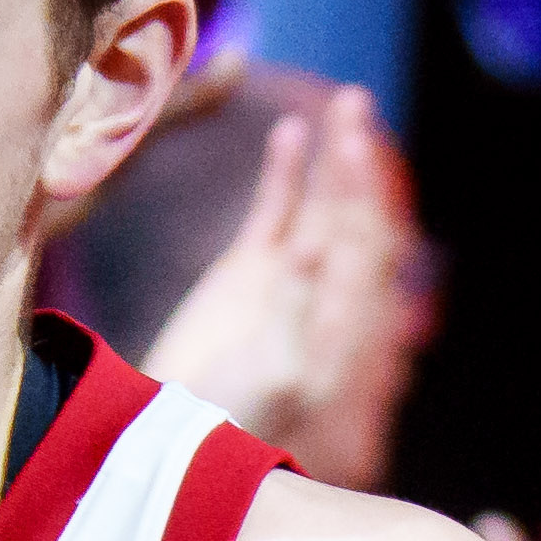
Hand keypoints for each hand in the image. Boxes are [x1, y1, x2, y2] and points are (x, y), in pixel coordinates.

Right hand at [136, 91, 435, 489]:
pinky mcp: (245, 274)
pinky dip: (284, 174)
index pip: (366, 245)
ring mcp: (286, 278)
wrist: (174, 437)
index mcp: (342, 319)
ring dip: (333, 158)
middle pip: (352, 214)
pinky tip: (289, 133)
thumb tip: (317, 243)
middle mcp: (322, 292)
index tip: (354, 149)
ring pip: (320, 206)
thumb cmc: (234, 420)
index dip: (363, 196)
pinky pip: (274, 212)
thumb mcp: (275, 371)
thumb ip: (296, 308)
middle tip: (355, 103)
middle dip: (356, 163)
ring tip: (344, 103)